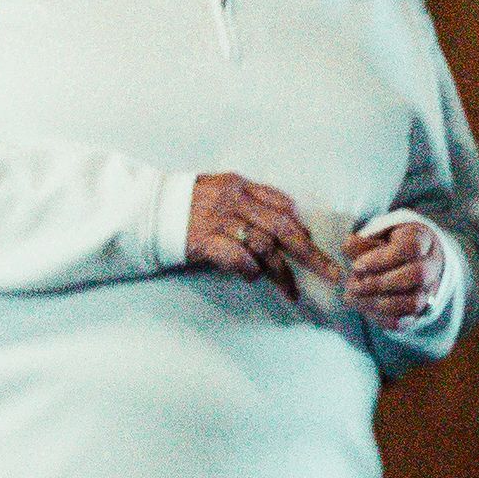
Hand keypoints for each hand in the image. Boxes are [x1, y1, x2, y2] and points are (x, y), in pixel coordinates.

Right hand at [186, 175, 339, 300]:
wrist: (147, 210)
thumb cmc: (185, 206)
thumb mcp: (220, 192)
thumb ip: (248, 203)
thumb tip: (281, 223)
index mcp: (241, 186)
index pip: (283, 205)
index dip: (302, 228)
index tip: (315, 247)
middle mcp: (235, 200)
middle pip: (284, 228)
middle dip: (310, 253)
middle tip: (331, 273)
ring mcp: (220, 220)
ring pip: (264, 247)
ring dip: (281, 273)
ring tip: (291, 291)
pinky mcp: (205, 240)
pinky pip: (237, 258)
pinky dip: (250, 270)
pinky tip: (253, 279)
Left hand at [342, 218, 444, 327]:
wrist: (407, 265)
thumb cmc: (388, 248)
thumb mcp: (375, 238)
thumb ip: (362, 243)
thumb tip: (348, 247)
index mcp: (423, 239)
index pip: (412, 247)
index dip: (381, 258)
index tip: (356, 265)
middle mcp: (432, 264)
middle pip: (418, 274)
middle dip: (380, 283)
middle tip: (353, 284)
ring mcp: (429, 290)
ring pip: (414, 302)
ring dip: (378, 303)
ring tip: (354, 297)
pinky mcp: (418, 313)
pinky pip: (404, 322)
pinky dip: (380, 318)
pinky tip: (364, 308)